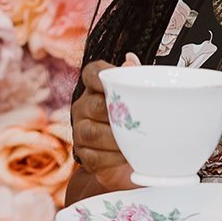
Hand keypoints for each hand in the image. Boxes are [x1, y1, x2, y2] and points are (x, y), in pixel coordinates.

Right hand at [72, 55, 138, 192]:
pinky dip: (112, 158)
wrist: (129, 160)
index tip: (117, 82)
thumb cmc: (135, 123)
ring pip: (92, 132)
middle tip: (138, 122)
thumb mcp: (141, 101)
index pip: (93, 73)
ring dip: (116, 139)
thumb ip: (136, 81)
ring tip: (136, 143)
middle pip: (94, 105)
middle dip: (117, 115)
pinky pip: (93, 156)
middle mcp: (83, 107)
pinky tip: (127, 157)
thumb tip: (130, 60)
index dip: (103, 75)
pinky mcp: (83, 155)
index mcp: (95, 88)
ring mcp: (80, 131)